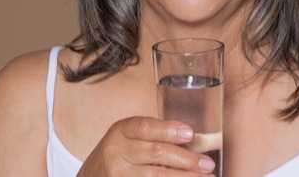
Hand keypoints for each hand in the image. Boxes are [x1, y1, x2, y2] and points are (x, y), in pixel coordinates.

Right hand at [77, 116, 216, 175]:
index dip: (168, 130)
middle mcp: (116, 152)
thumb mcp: (128, 137)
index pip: (145, 127)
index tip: (190, 133)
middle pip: (156, 153)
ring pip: (157, 176)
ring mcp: (117, 174)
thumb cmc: (120, 153)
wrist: (91, 176)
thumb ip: (154, 136)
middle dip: (186, 159)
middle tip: (207, 164)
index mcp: (120, 131)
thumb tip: (197, 141)